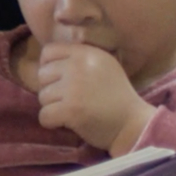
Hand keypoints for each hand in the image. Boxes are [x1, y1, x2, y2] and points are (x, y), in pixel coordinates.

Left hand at [36, 42, 157, 155]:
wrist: (134, 125)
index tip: (59, 79)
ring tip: (74, 110)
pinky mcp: (71, 109)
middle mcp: (79, 66)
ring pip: (42, 96)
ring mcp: (74, 88)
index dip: (48, 66)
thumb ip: (76, 60)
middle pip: (42, 75)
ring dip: (53, 107)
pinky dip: (52, 122)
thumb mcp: (102, 66)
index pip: (48, 51)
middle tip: (70, 99)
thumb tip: (43, 62)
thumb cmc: (115, 97)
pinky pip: (44, 116)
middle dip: (51, 89)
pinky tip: (68, 122)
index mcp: (88, 53)